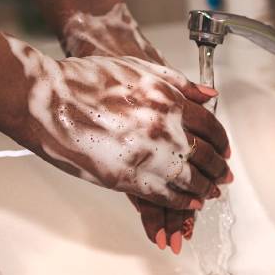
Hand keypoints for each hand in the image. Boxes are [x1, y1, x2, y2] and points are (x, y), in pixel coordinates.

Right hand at [6, 35, 231, 212]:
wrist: (49, 100)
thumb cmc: (89, 80)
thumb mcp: (142, 71)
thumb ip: (181, 85)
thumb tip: (209, 94)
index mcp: (171, 103)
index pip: (212, 128)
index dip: (222, 142)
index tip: (225, 150)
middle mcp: (165, 131)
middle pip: (206, 157)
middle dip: (218, 169)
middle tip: (223, 176)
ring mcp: (147, 157)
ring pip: (190, 180)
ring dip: (204, 189)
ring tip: (209, 193)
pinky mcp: (126, 179)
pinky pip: (165, 195)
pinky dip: (181, 201)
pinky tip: (188, 203)